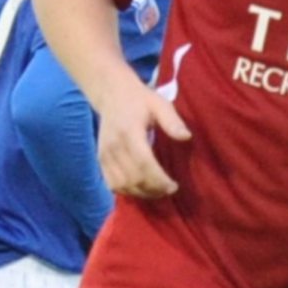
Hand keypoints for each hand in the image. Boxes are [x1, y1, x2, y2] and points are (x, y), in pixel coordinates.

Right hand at [96, 84, 190, 198]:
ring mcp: (105, 155)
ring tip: (157, 192)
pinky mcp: (101, 160)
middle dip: (153, 189)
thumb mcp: (159, 104)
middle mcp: (114, 146)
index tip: (173, 186)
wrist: (112, 95)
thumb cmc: (140, 100)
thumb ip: (172, 121)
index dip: (159, 180)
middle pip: (133, 178)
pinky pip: (112, 184)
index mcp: (129, 132)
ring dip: (140, 193)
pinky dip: (127, 191)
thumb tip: (186, 136)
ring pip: (122, 185)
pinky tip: (141, 189)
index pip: (143, 164)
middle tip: (169, 190)